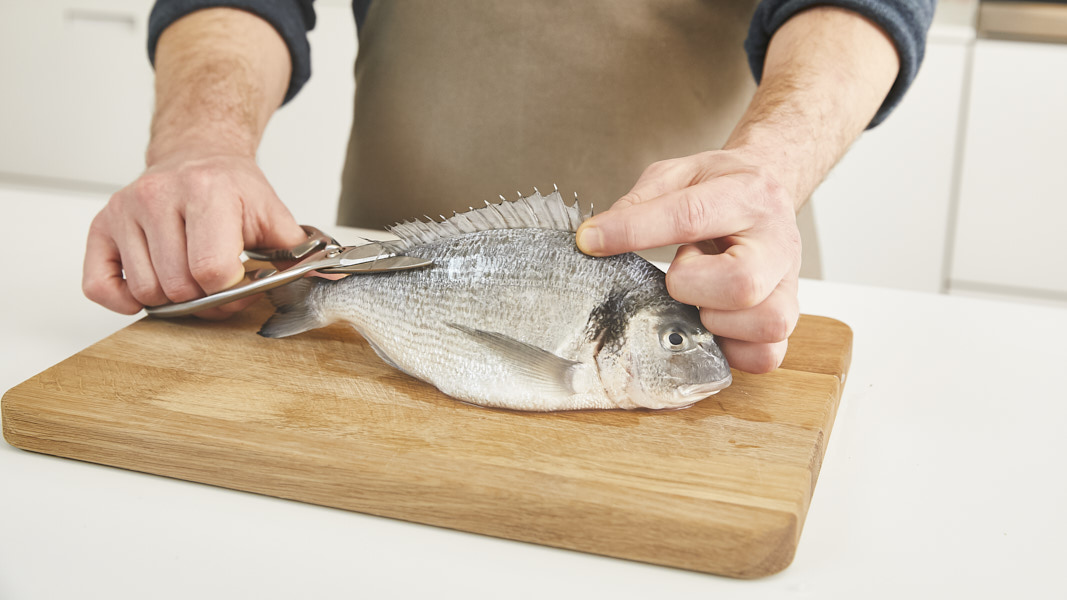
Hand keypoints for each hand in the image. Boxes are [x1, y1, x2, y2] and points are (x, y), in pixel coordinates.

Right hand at [82, 152, 307, 318]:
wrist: (198, 153)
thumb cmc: (234, 188)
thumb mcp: (274, 213)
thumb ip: (300, 253)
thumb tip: (333, 282)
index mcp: (208, 192)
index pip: (212, 271)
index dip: (231, 291)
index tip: (242, 283)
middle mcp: (159, 197)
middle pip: (179, 287)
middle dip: (205, 298)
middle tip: (219, 283)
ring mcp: (125, 211)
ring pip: (146, 291)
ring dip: (172, 298)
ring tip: (190, 275)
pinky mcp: (101, 225)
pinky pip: (97, 284)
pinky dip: (121, 300)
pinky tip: (148, 291)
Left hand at [576, 150, 801, 372]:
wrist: (767, 192)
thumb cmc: (719, 187)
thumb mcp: (677, 175)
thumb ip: (640, 203)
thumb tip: (597, 238)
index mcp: (749, 194)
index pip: (690, 217)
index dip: (634, 232)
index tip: (591, 240)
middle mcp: (779, 241)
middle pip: (741, 283)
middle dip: (689, 288)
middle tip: (678, 275)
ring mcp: (789, 284)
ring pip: (767, 323)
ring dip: (716, 320)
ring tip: (700, 298)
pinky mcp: (789, 316)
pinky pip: (769, 354)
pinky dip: (734, 349)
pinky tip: (713, 325)